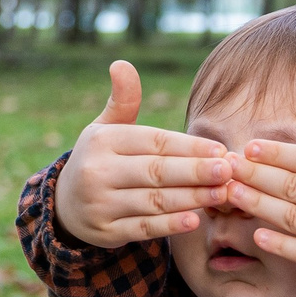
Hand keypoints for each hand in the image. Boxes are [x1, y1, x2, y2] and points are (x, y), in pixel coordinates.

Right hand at [54, 60, 233, 247]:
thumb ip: (123, 101)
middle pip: (156, 171)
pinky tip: (196, 221)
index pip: (153, 142)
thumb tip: (122, 64)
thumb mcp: (105, 128)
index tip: (221, 150)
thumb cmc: (100, 159)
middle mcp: (98, 172)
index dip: (189, 146)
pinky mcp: (106, 232)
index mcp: (103, 141)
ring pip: (154, 201)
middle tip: (229, 170)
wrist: (66, 206)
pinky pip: (144, 228)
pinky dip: (170, 225)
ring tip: (223, 194)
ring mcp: (101, 204)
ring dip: (192, 198)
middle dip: (196, 171)